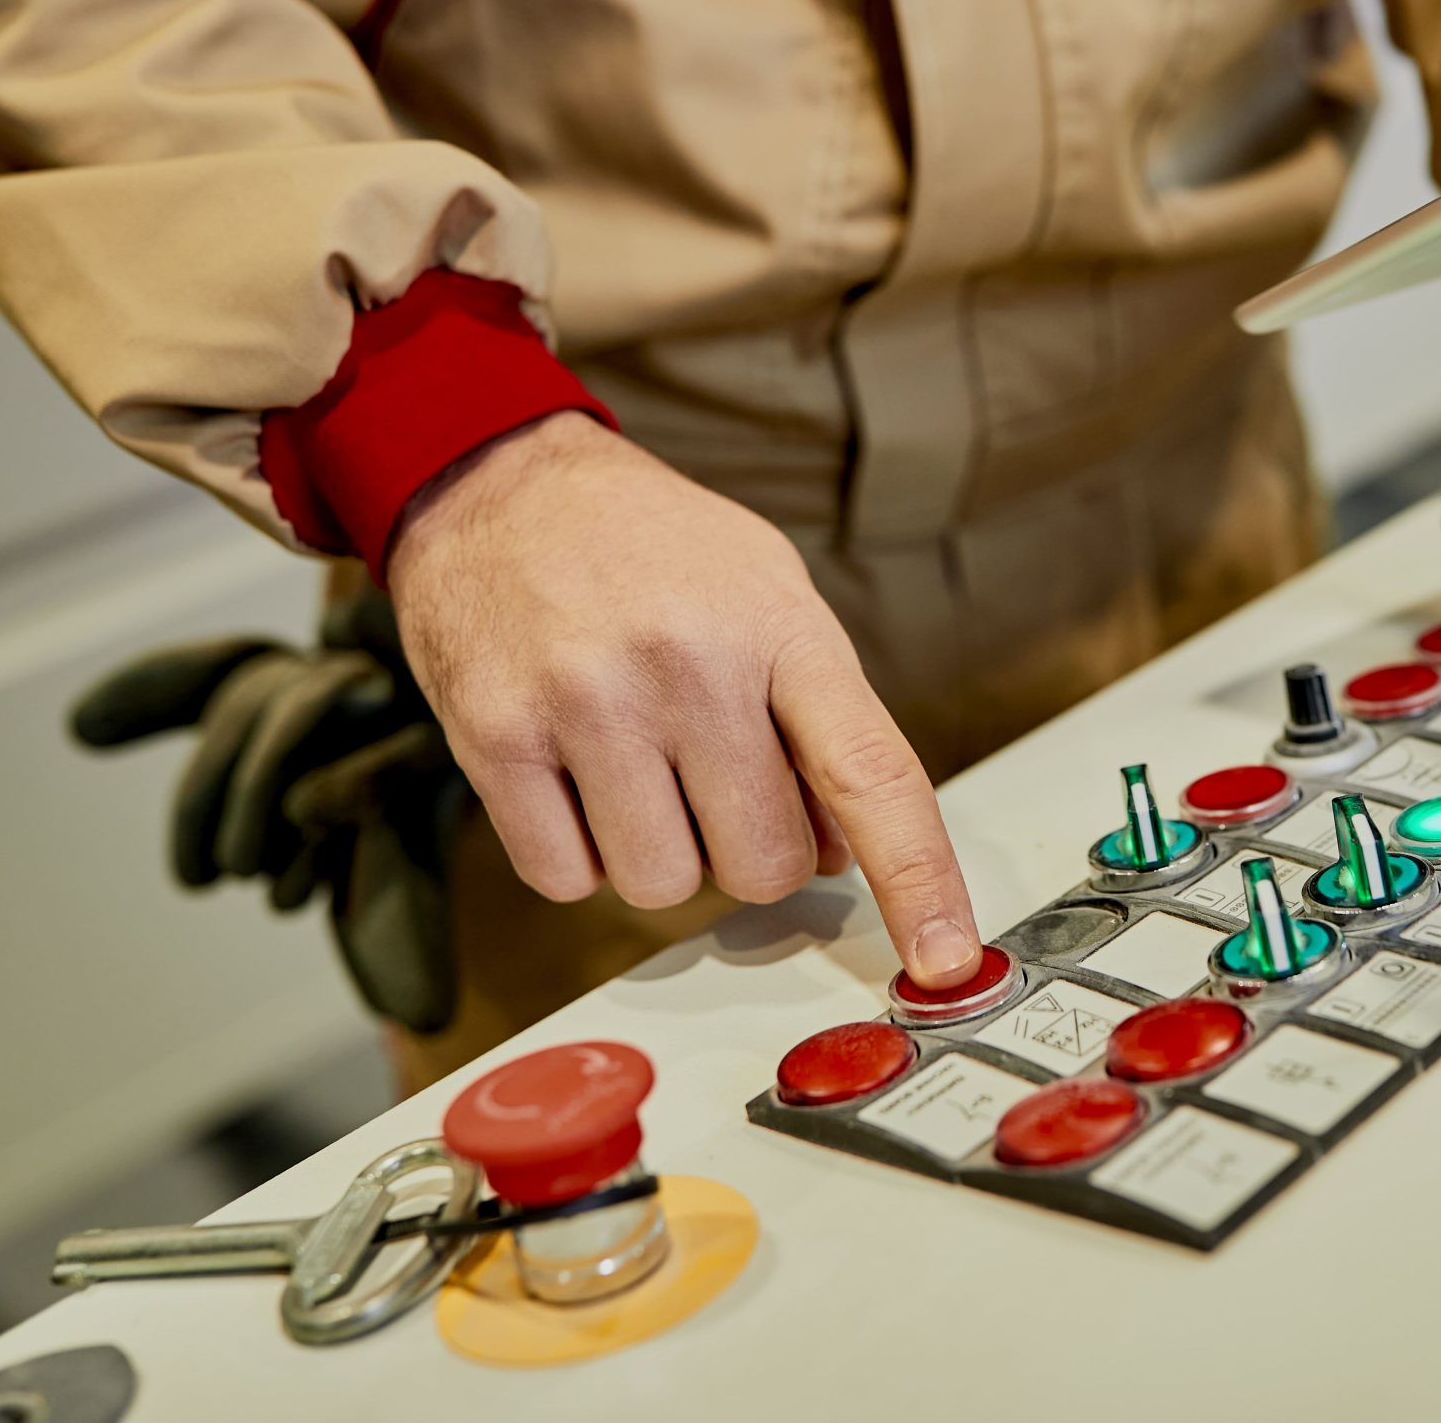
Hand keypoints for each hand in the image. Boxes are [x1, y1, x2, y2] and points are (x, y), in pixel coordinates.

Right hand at [385, 412, 983, 985]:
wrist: (502, 482)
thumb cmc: (653, 548)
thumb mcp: (769, 596)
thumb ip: (821, 722)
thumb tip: (850, 853)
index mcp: (780, 630)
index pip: (873, 776)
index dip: (919, 880)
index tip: (943, 958)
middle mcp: (690, 665)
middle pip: (760, 864)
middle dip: (746, 848)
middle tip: (711, 778)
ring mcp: (589, 701)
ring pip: (661, 885)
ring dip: (659, 852)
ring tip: (636, 762)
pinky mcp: (497, 735)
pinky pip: (565, 878)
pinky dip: (577, 854)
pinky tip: (575, 774)